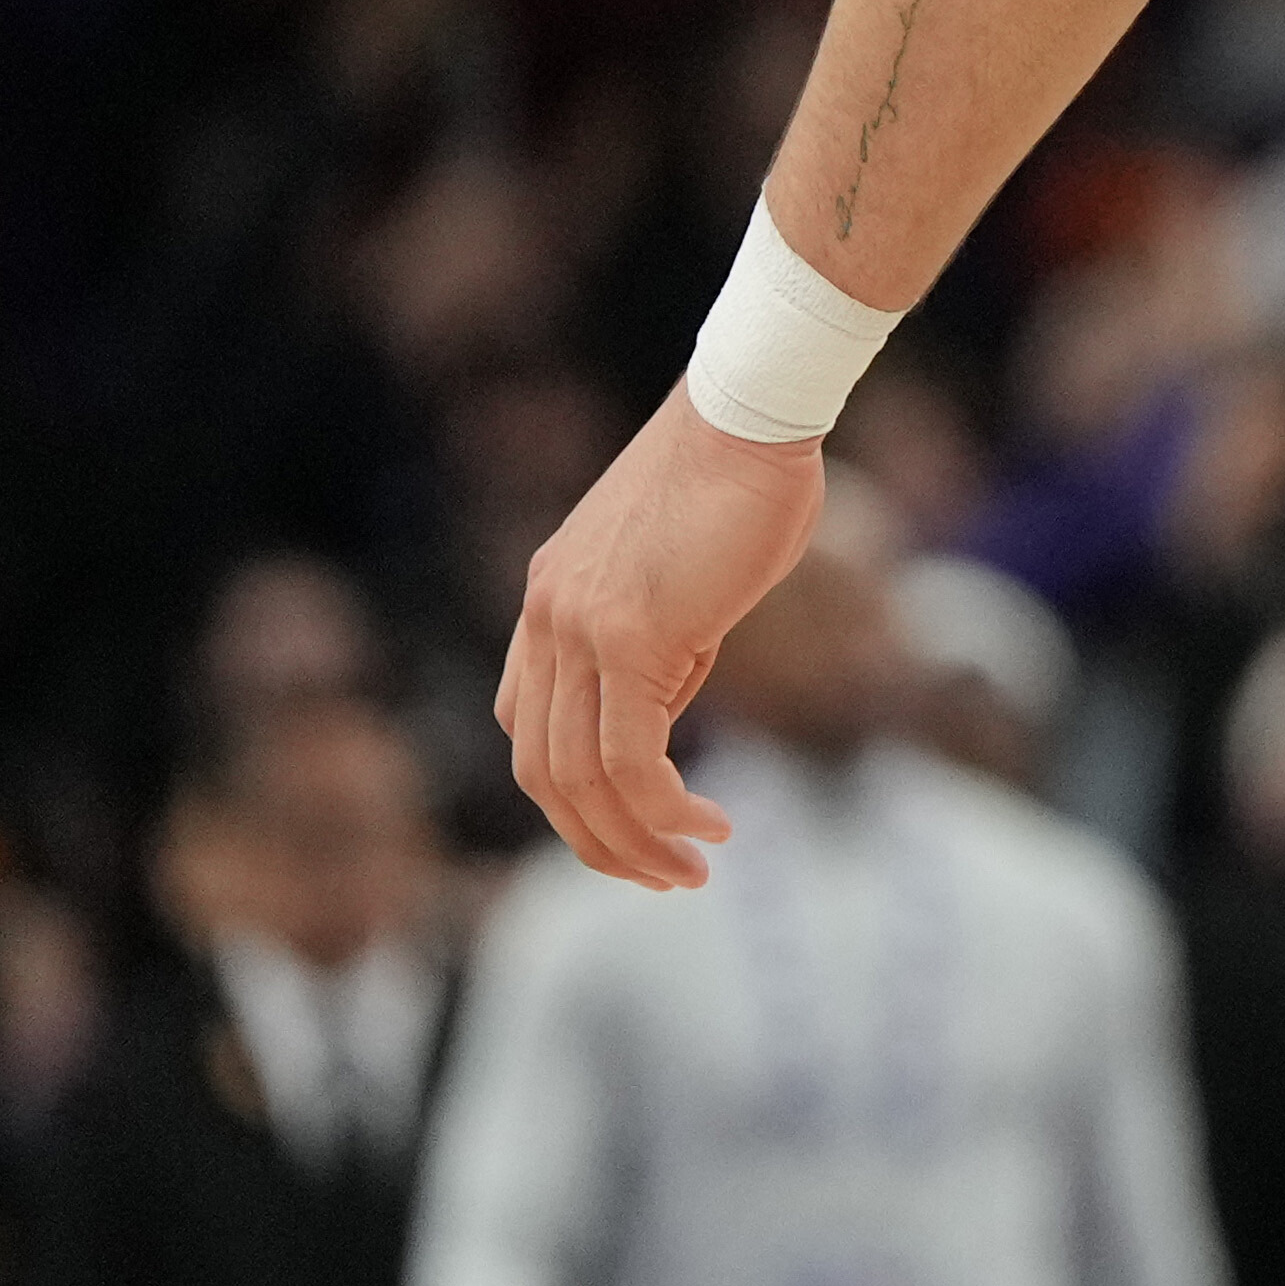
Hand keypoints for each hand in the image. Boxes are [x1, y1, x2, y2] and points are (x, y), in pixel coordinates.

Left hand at [496, 397, 823, 890]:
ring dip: (633, 841)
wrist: (752, 410)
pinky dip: (662, 808)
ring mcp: (579, 627)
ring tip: (690, 870)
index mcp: (551, 598)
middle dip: (597, 840)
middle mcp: (547, 617)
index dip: (575, 792)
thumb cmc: (743, 475)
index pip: (531, 725)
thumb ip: (660, 641)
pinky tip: (706, 825)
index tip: (638, 822)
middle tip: (661, 875)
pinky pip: (629, 756)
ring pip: (579, 777)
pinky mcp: (629, 635)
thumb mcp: (684, 574)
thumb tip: (664, 706)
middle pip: (541, 770)